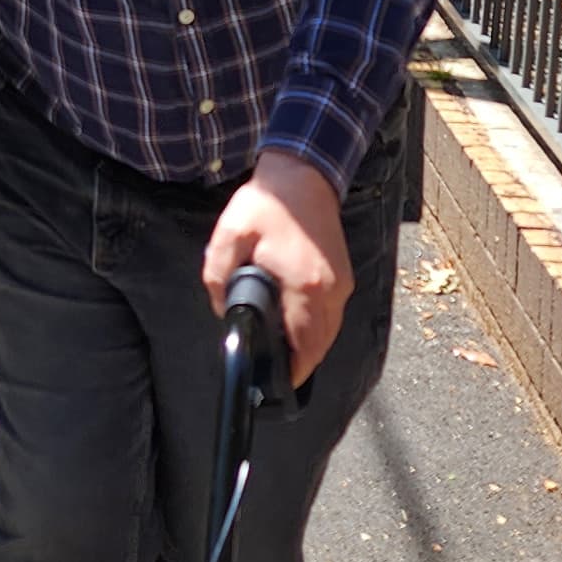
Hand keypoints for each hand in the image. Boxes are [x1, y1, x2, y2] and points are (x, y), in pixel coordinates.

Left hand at [202, 149, 351, 380]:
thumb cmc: (266, 205)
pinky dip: (318, 329)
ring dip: (310, 347)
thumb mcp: (229, 237)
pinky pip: (333, 316)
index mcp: (304, 286)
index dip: (292, 372)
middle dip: (300, 365)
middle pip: (320, 346)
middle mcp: (330, 290)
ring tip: (285, 355)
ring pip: (329, 333)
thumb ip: (217, 279)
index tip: (276, 385)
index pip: (304, 346)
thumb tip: (223, 311)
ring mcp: (341, 283)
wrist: (302, 175)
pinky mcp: (343, 275)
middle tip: (276, 374)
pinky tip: (297, 328)